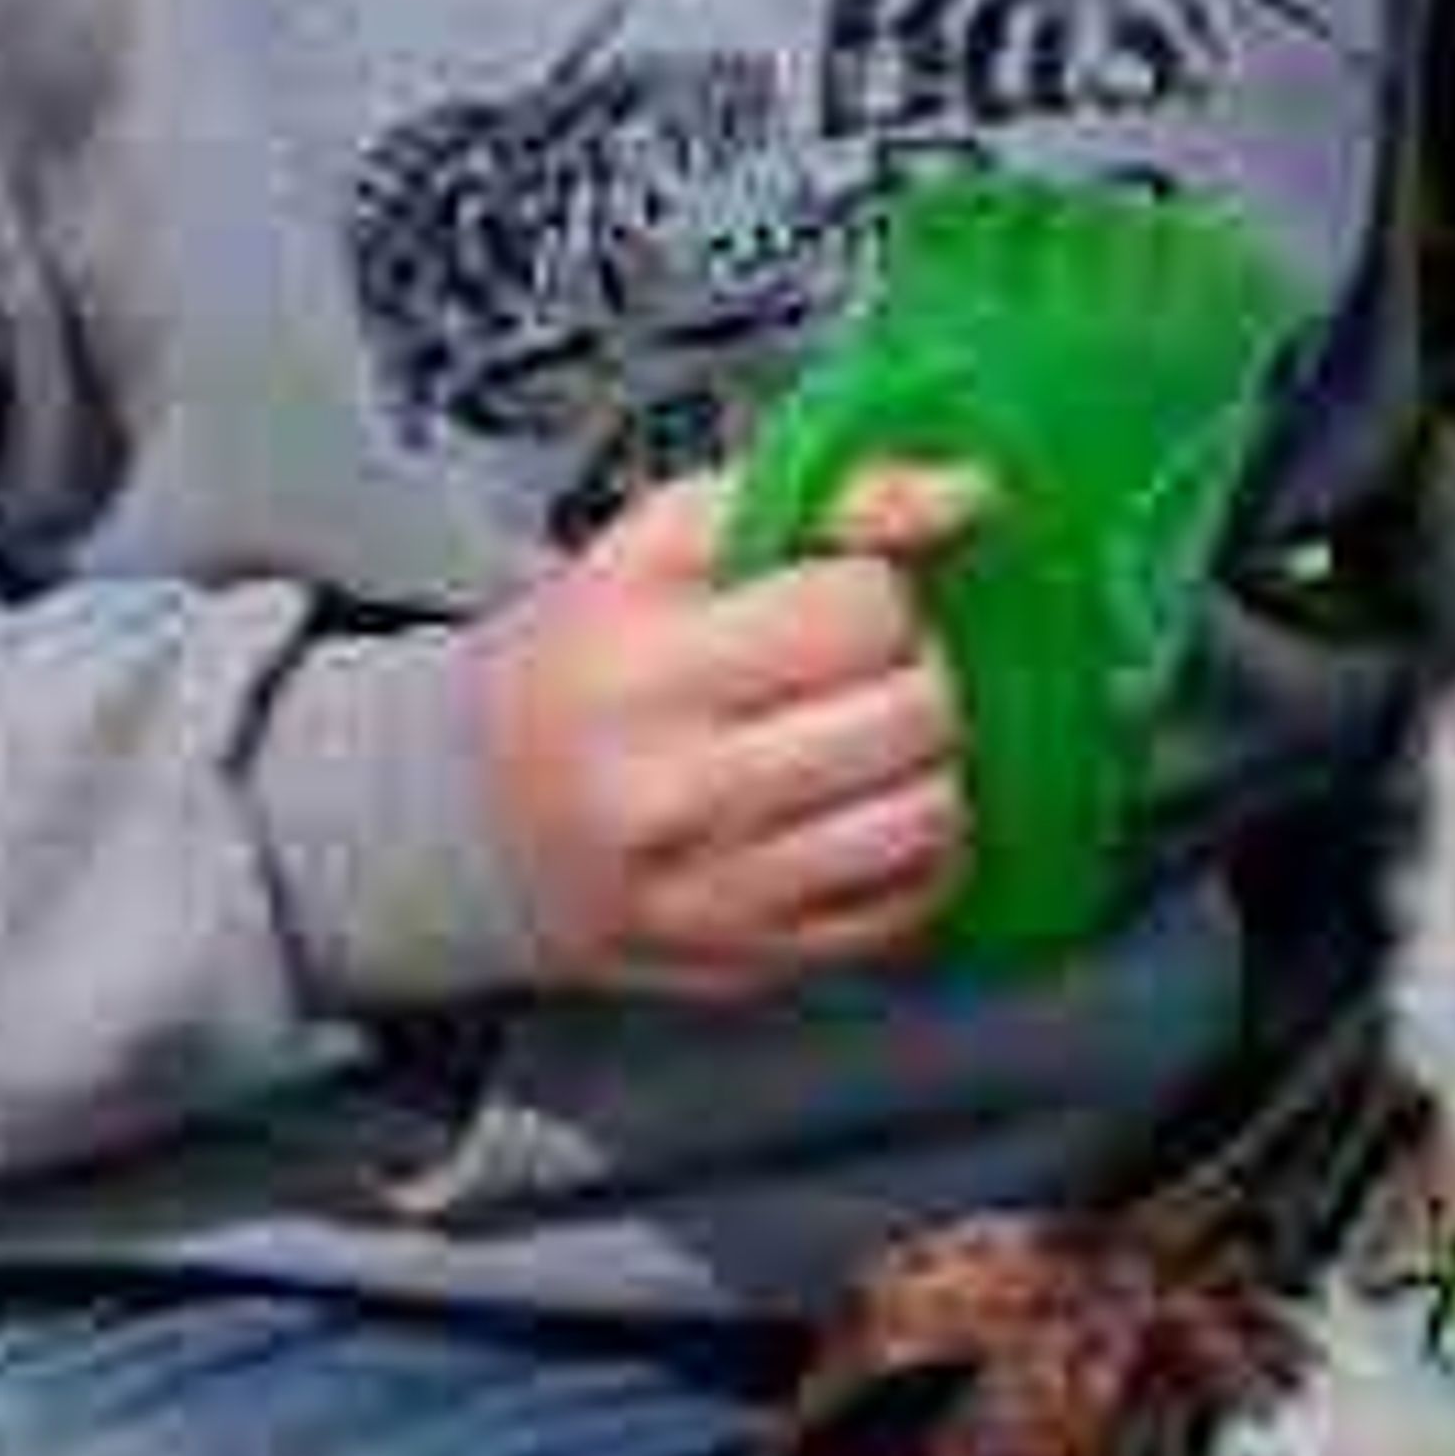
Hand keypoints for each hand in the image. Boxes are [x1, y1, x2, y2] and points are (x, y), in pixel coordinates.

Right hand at [477, 460, 981, 1000]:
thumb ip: (829, 496)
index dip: (879, 587)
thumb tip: (973, 493)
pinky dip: (923, 847)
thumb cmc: (589, 658)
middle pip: (916, 711)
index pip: (866, 608)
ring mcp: (720, 895)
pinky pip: (914, 901)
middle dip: (920, 670)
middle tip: (873, 666)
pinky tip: (872, 808)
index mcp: (645, 668)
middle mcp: (678, 794)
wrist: (481, 814)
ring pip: (931, 814)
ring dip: (934, 762)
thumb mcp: (670, 539)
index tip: (844, 597)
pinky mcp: (758, 962)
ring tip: (879, 736)